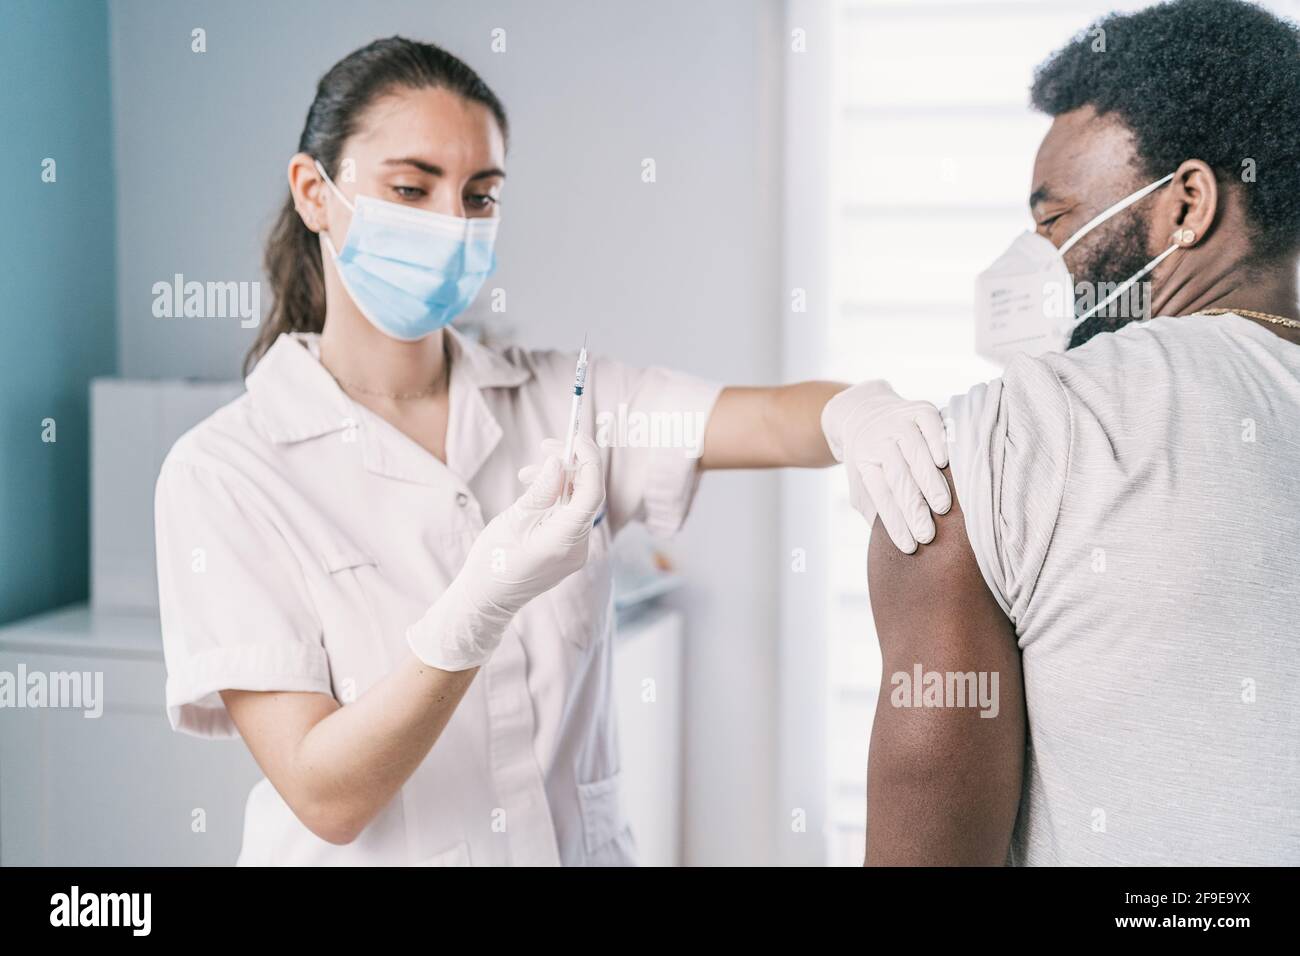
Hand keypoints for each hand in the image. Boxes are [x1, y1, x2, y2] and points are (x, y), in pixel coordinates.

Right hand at [406, 434, 605, 669]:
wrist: (485, 600)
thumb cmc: (492, 562)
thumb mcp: (513, 520)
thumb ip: (541, 490)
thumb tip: (560, 462)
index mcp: (564, 540)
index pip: (591, 493)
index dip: (588, 461)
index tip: (575, 438)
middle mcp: (577, 547)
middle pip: (586, 496)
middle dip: (570, 466)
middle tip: (546, 446)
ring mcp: (574, 552)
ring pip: (577, 504)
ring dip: (558, 481)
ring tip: (526, 473)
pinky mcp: (567, 552)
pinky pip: (569, 517)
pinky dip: (556, 499)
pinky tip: (534, 490)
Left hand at [821, 380, 950, 553]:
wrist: (864, 412)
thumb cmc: (871, 459)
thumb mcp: (862, 485)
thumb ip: (874, 508)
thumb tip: (889, 543)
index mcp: (865, 461)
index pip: (881, 496)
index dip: (894, 523)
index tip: (910, 547)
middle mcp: (880, 440)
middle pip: (898, 478)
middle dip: (913, 509)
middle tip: (928, 535)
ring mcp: (899, 422)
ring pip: (915, 453)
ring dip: (929, 482)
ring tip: (942, 508)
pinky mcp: (920, 409)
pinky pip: (931, 426)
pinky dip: (938, 444)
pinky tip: (944, 464)